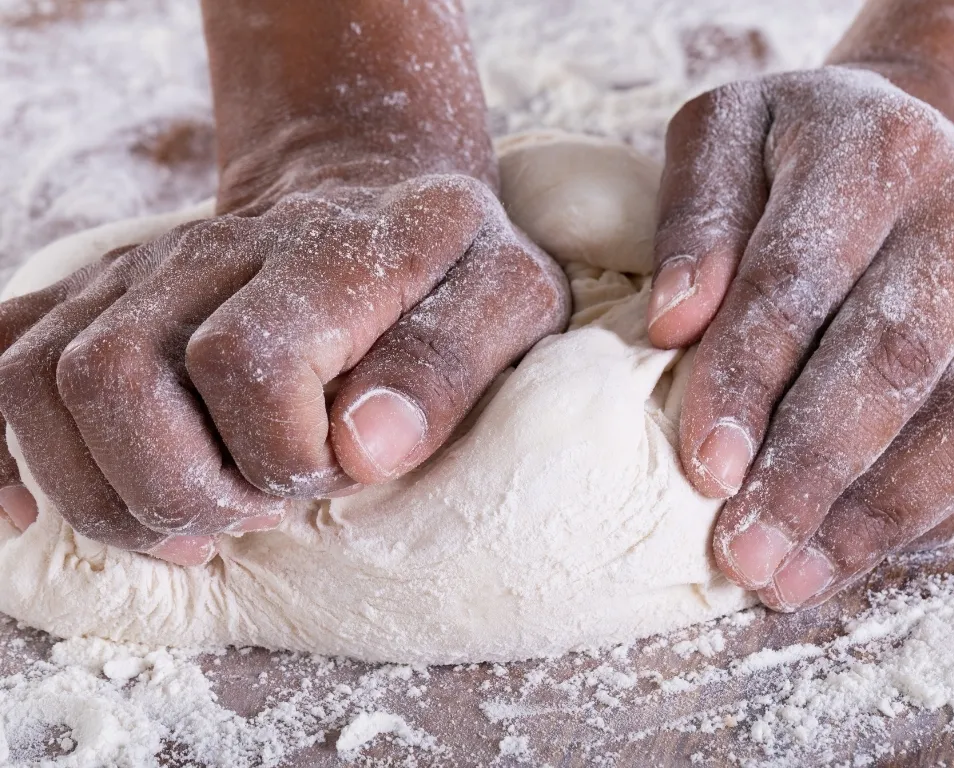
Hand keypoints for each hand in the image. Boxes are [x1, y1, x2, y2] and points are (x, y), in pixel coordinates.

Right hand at [0, 151, 568, 562]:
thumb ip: (450, 363)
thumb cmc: (446, 270)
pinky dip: (3, 456)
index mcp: (325, 250)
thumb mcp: (504, 300)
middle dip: (182, 491)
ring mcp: (141, 271)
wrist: (367, 200)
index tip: (332, 472)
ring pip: (40, 386)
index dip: (281, 455)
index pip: (245, 362)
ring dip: (107, 495)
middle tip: (255, 513)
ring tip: (193, 525)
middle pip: (116, 379)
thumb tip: (365, 447)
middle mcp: (213, 250)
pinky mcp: (96, 297)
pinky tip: (34, 512)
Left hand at [649, 66, 953, 609]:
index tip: (704, 467)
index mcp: (872, 152)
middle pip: (885, 362)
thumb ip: (695, 213)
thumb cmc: (792, 158)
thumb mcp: (727, 138)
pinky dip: (920, 523)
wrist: (908, 158)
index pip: (796, 279)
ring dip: (867, 519)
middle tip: (741, 551)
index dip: (748, 378)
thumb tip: (673, 322)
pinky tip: (844, 557)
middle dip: (808, 470)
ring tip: (784, 580)